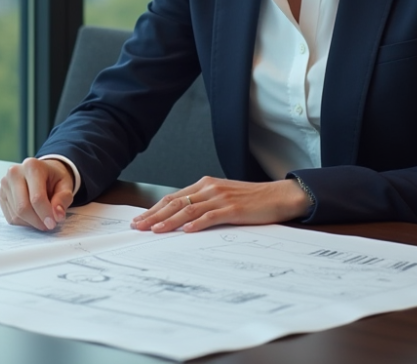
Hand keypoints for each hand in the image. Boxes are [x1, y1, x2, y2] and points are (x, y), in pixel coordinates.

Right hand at [0, 157, 74, 230]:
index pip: (36, 197)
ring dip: (32, 222)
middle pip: (23, 207)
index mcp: (32, 166)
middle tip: (48, 225)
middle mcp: (15, 173)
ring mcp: (5, 184)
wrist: (42, 172)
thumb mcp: (66, 185)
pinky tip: (33, 215)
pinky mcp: (1, 194)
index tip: (53, 223)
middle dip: (37, 221)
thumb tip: (57, 215)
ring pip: (16, 214)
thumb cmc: (54, 178)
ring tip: (42, 218)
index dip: (46, 214)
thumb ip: (63, 199)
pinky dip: (24, 222)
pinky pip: (11, 217)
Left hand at [130, 176, 311, 233]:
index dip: (154, 209)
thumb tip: (182, 219)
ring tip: (154, 231)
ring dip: (169, 221)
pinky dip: (197, 224)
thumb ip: (204, 204)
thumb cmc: (251, 199)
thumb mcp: (223, 197)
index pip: (172, 198)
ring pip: (188, 210)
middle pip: (175, 203)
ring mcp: (220, 197)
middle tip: (137, 226)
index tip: (139, 220)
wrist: (279, 195)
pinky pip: (211, 216)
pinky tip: (186, 231)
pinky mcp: (233, 208)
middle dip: (154, 216)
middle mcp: (209, 188)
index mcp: (204, 185)